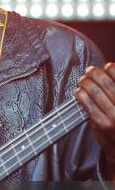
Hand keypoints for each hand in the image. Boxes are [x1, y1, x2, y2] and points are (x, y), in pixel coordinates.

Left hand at [75, 62, 114, 176]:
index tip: (107, 65)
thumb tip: (109, 72)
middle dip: (97, 74)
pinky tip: (79, 92)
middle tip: (90, 70)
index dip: (113, 70)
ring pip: (97, 93)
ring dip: (87, 83)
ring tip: (83, 80)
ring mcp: (114, 117)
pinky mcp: (102, 124)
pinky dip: (81, 95)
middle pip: (109, 84)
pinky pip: (88, 105)